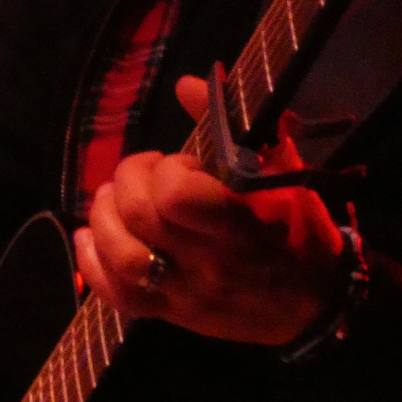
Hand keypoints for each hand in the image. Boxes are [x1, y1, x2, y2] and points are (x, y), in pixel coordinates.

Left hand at [72, 75, 346, 344]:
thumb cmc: (299, 226)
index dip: (167, 171)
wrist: (314, 304)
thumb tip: (186, 85)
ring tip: (111, 199)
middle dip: (128, 182)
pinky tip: (88, 239)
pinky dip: (93, 266)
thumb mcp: (281, 168)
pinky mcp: (173, 316)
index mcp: (238, 224)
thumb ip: (232, 125)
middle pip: (139, 219)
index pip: (174, 197)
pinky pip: (120, 299)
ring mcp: (187, 295)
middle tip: (142, 173)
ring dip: (103, 220)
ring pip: (123, 260)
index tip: (183, 164)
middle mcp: (208, 263)